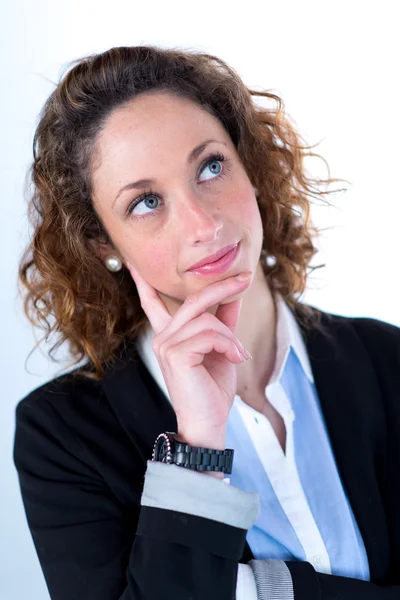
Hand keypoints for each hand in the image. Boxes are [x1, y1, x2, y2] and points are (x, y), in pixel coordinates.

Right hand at [127, 264, 252, 434]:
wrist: (208, 424)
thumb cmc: (212, 391)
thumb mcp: (221, 350)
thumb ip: (224, 323)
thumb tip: (232, 297)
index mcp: (170, 336)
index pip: (152, 304)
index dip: (143, 283)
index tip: (134, 264)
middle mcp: (163, 337)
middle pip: (193, 301)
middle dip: (222, 288)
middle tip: (246, 279)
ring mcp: (166, 345)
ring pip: (207, 319)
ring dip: (231, 336)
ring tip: (239, 355)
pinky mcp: (175, 354)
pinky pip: (210, 334)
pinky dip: (228, 345)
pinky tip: (235, 359)